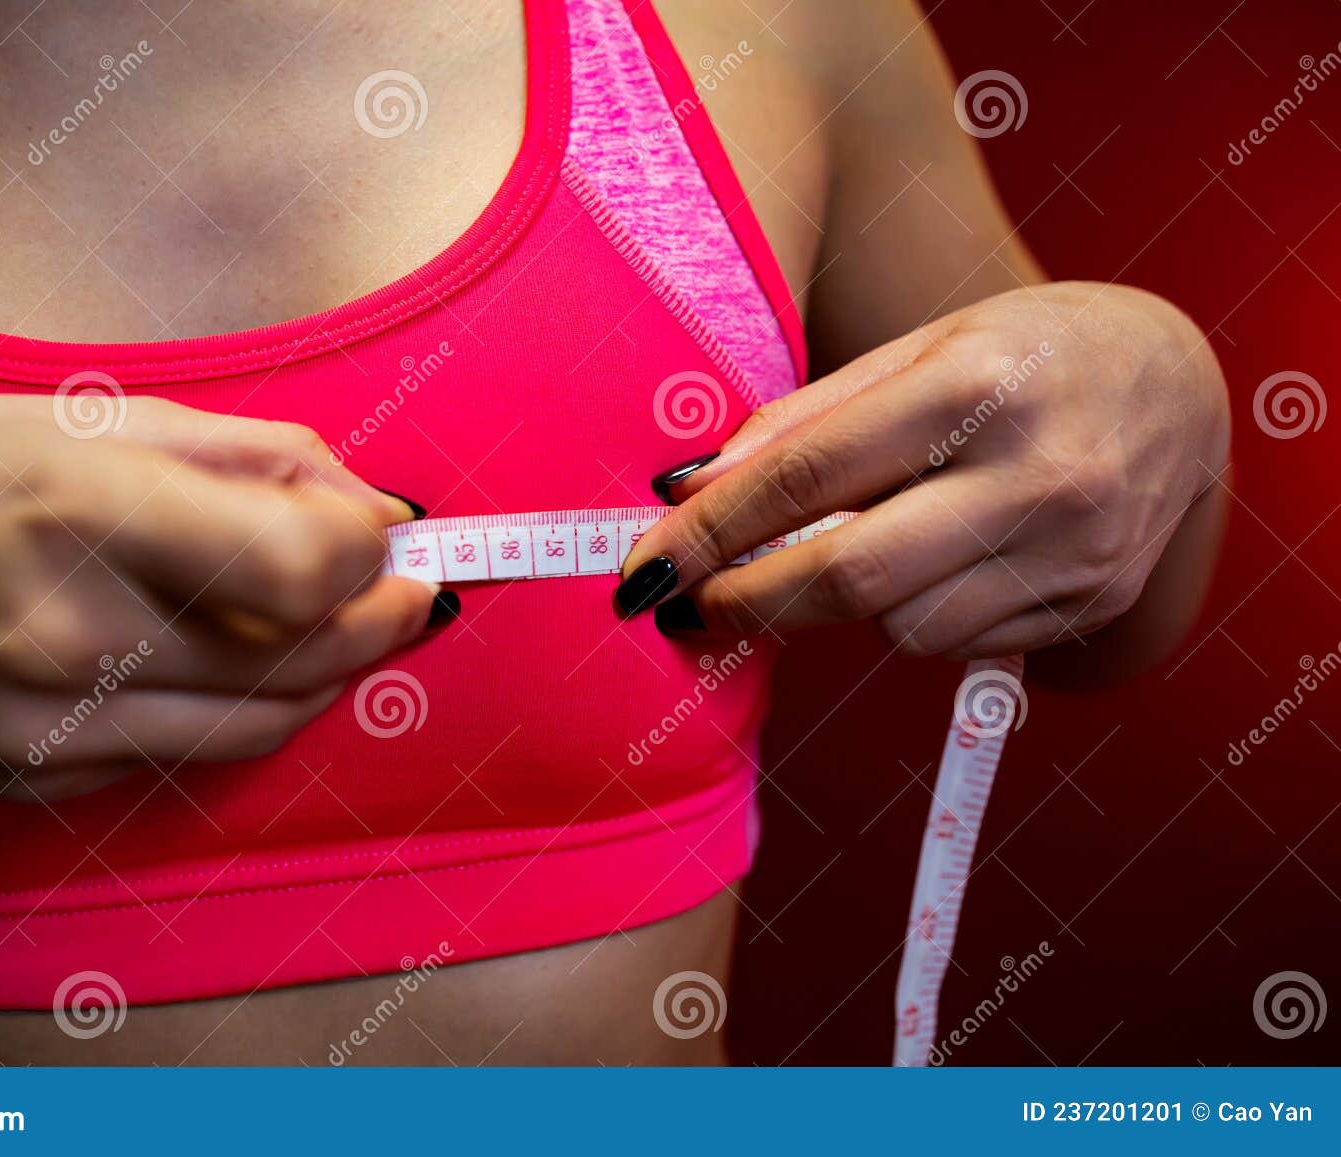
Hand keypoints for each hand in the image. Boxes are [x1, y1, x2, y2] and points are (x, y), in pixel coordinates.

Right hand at [0, 395, 444, 806]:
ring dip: (333, 673)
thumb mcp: (99, 416)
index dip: (371, 555)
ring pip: (263, 721)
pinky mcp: (43, 776)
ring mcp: (51, 722)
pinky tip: (234, 657)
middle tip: (407, 590)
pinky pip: (192, 750)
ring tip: (344, 623)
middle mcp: (68, 631)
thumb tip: (378, 511)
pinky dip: (244, 705)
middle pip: (299, 656)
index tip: (389, 539)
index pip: (295, 564)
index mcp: (84, 505)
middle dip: (380, 620)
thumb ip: (258, 456)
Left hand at [615, 283, 1230, 659]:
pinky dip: (909, 619)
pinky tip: (926, 564)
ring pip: (899, 629)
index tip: (647, 566)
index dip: (711, 531)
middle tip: (690, 602)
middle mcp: (1034, 474)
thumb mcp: (917, 348)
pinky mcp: (1087, 603)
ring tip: (853, 546)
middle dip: (749, 600)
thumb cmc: (1023, 352)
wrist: (1179, 384)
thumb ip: (805, 419)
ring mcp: (1071, 551)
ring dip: (841, 606)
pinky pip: (955, 645)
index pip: (808, 477)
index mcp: (975, 387)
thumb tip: (691, 488)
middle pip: (852, 577)